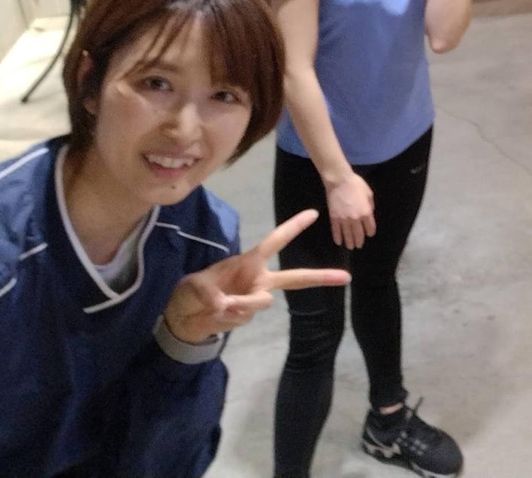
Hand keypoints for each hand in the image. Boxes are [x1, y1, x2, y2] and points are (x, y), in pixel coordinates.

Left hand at [162, 209, 349, 343]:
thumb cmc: (193, 291)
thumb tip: (228, 306)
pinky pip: (244, 317)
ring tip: (218, 306)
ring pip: (259, 302)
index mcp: (249, 261)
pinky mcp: (248, 315)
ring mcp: (255, 298)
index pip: (274, 241)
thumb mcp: (197, 287)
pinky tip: (217, 314)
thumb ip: (213, 295)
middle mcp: (258, 279)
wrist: (185, 317)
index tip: (314, 213)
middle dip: (320, 277)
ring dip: (240, 304)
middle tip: (346, 277)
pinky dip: (228, 317)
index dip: (293, 227)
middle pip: (294, 278)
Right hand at [326, 170, 375, 249]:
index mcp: (366, 212)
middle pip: (358, 234)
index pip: (370, 228)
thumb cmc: (356, 184)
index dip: (370, 233)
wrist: (339, 181)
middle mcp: (356, 219)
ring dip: (349, 242)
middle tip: (358, 246)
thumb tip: (370, 213)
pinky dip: (337, 237)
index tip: (369, 234)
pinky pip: (336, 231)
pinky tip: (338, 242)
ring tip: (350, 247)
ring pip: (347, 235)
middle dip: (359, 241)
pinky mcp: (334, 218)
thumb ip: (370, 205)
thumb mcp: (369, 193)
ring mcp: (344, 220)